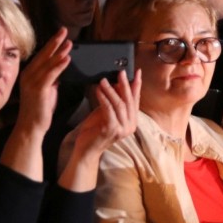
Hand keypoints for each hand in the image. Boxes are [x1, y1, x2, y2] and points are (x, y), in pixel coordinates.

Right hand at [17, 28, 70, 135]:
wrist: (31, 127)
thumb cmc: (40, 109)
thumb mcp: (48, 90)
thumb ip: (52, 78)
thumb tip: (60, 69)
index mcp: (30, 74)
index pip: (43, 55)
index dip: (52, 44)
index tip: (61, 34)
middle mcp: (29, 75)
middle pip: (44, 55)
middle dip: (55, 42)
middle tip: (64, 30)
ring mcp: (32, 82)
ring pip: (47, 63)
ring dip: (59, 52)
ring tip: (69, 42)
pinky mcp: (38, 90)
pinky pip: (50, 75)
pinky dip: (59, 66)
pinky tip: (67, 58)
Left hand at [57, 70, 141, 192]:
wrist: (85, 150)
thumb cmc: (94, 131)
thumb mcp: (105, 112)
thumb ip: (113, 101)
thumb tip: (117, 83)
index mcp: (131, 121)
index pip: (135, 100)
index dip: (136, 85)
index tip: (137, 72)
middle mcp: (130, 125)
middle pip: (129, 101)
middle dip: (125, 85)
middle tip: (121, 72)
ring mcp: (122, 129)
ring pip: (119, 104)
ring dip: (111, 90)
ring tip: (104, 80)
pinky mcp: (112, 130)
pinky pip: (109, 110)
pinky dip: (104, 98)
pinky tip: (98, 90)